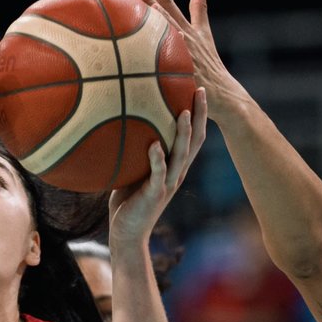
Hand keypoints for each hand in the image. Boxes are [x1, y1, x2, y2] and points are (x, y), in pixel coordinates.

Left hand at [108, 88, 206, 246]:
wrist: (127, 232)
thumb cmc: (127, 200)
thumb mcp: (134, 170)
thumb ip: (136, 150)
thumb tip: (121, 121)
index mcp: (175, 166)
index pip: (193, 136)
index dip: (199, 114)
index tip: (198, 89)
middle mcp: (177, 173)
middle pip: (195, 141)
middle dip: (200, 116)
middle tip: (200, 91)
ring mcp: (168, 184)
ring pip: (181, 155)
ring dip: (183, 134)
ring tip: (184, 113)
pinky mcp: (155, 194)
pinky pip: (158, 174)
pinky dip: (157, 159)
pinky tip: (154, 145)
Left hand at [134, 0, 248, 122]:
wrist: (224, 93)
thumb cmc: (210, 65)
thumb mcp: (205, 33)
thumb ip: (200, 10)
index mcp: (188, 27)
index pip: (168, 1)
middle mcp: (186, 35)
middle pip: (166, 10)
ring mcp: (186, 51)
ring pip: (169, 28)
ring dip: (156, 14)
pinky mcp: (186, 67)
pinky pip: (173, 54)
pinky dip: (165, 43)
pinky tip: (151, 38)